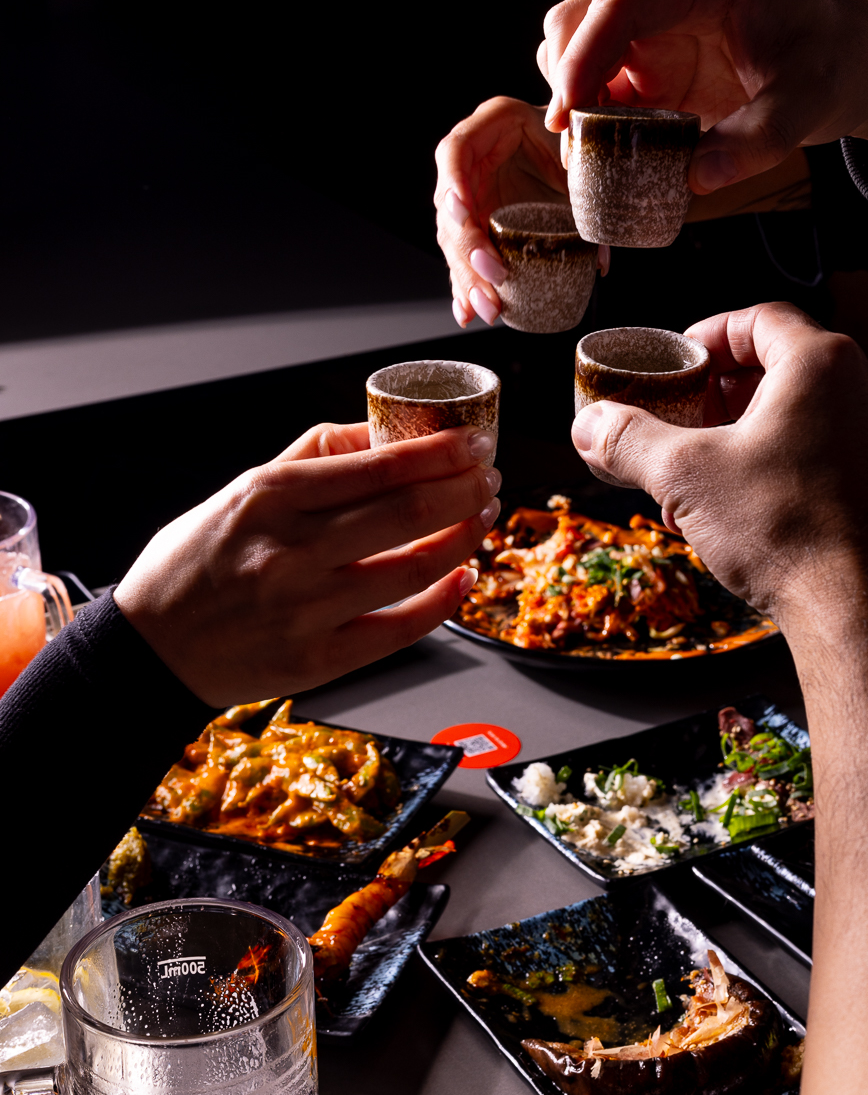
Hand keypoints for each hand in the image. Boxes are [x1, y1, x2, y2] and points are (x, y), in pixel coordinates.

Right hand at [114, 422, 500, 705]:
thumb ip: (312, 456)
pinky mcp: (317, 661)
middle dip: (465, 489)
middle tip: (489, 477)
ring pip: (415, 568)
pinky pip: (402, 628)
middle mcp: (290, 551)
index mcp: (271, 495)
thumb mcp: (241, 490)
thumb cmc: (195, 561)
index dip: (441, 451)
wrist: (150, 650)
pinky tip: (463, 575)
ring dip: (465, 538)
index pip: (379, 465)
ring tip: (483, 517)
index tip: (473, 441)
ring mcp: (306, 610)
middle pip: (409, 512)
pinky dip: (444, 599)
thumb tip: (381, 433)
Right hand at [434, 96, 607, 325]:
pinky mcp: (479, 223)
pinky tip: (466, 312)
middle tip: (493, 278)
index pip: (455, 151)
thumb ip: (590, 185)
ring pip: (454, 239)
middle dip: (468, 248)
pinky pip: (464, 257)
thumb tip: (596, 259)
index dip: (453, 183)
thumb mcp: (583, 148)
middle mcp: (471, 161)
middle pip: (449, 207)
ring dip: (468, 276)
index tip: (464, 213)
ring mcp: (471, 195)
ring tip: (487, 307)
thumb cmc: (579, 137)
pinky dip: (466, 285)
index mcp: (491, 124)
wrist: (579, 144)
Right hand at [538, 0, 867, 190]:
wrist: (853, 60)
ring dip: (575, 96)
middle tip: (578, 145)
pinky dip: (593, 111)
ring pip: (576, 41)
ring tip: (595, 150)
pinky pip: (598, 75)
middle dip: (567, 79)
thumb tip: (694, 179)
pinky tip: (611, 148)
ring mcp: (657, 14)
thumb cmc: (836, 64)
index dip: (582, 58)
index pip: (621, 3)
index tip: (566, 115)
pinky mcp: (651, 49)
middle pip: (580, 16)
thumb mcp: (811, 104)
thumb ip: (757, 142)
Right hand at [569, 302, 867, 629]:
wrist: (853, 609)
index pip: (760, 318)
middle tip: (675, 415)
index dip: (709, 334)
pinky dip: (762, 462)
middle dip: (713, 393)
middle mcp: (857, 391)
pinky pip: (809, 450)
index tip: (676, 363)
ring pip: (788, 414)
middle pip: (773, 366)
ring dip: (731, 434)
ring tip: (687, 474)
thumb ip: (630, 439)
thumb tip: (588, 426)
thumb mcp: (685, 474)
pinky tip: (720, 509)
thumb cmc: (782, 526)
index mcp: (820, 364)